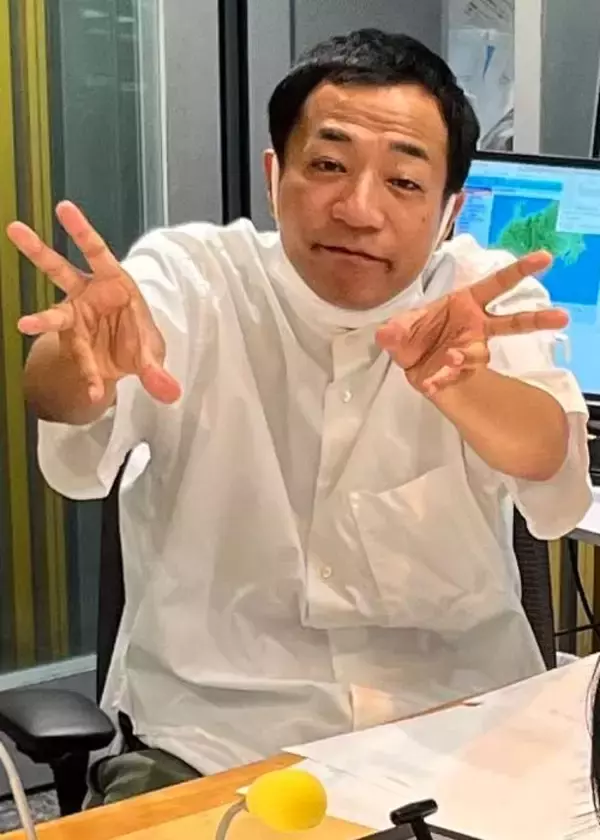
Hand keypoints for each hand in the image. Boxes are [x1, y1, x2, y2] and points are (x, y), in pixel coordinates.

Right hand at [8, 201, 180, 403]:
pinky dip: (89, 376)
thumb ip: (159, 369)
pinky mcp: (73, 342)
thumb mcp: (153, 351)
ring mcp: (75, 318)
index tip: (64, 208)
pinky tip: (95, 392)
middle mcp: (88, 295)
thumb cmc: (139, 341)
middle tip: (14, 228)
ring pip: (52, 313)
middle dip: (37, 250)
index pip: (96, 251)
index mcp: (114, 281)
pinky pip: (80, 359)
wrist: (127, 363)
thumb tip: (171, 392)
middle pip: (59, 269)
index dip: (81, 230)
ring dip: (38, 320)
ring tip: (24, 325)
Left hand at [375, 251, 567, 397]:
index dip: (520, 270)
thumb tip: (386, 333)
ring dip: (467, 358)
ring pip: (480, 355)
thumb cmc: (414, 335)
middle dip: (536, 319)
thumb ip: (396, 329)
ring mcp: (472, 350)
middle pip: (512, 320)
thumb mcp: (400, 327)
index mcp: (466, 302)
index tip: (545, 259)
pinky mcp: (460, 371)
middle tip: (561, 317)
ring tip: (452, 358)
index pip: (496, 284)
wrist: (410, 365)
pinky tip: (430, 383)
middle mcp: (476, 325)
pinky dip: (441, 379)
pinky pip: (454, 374)